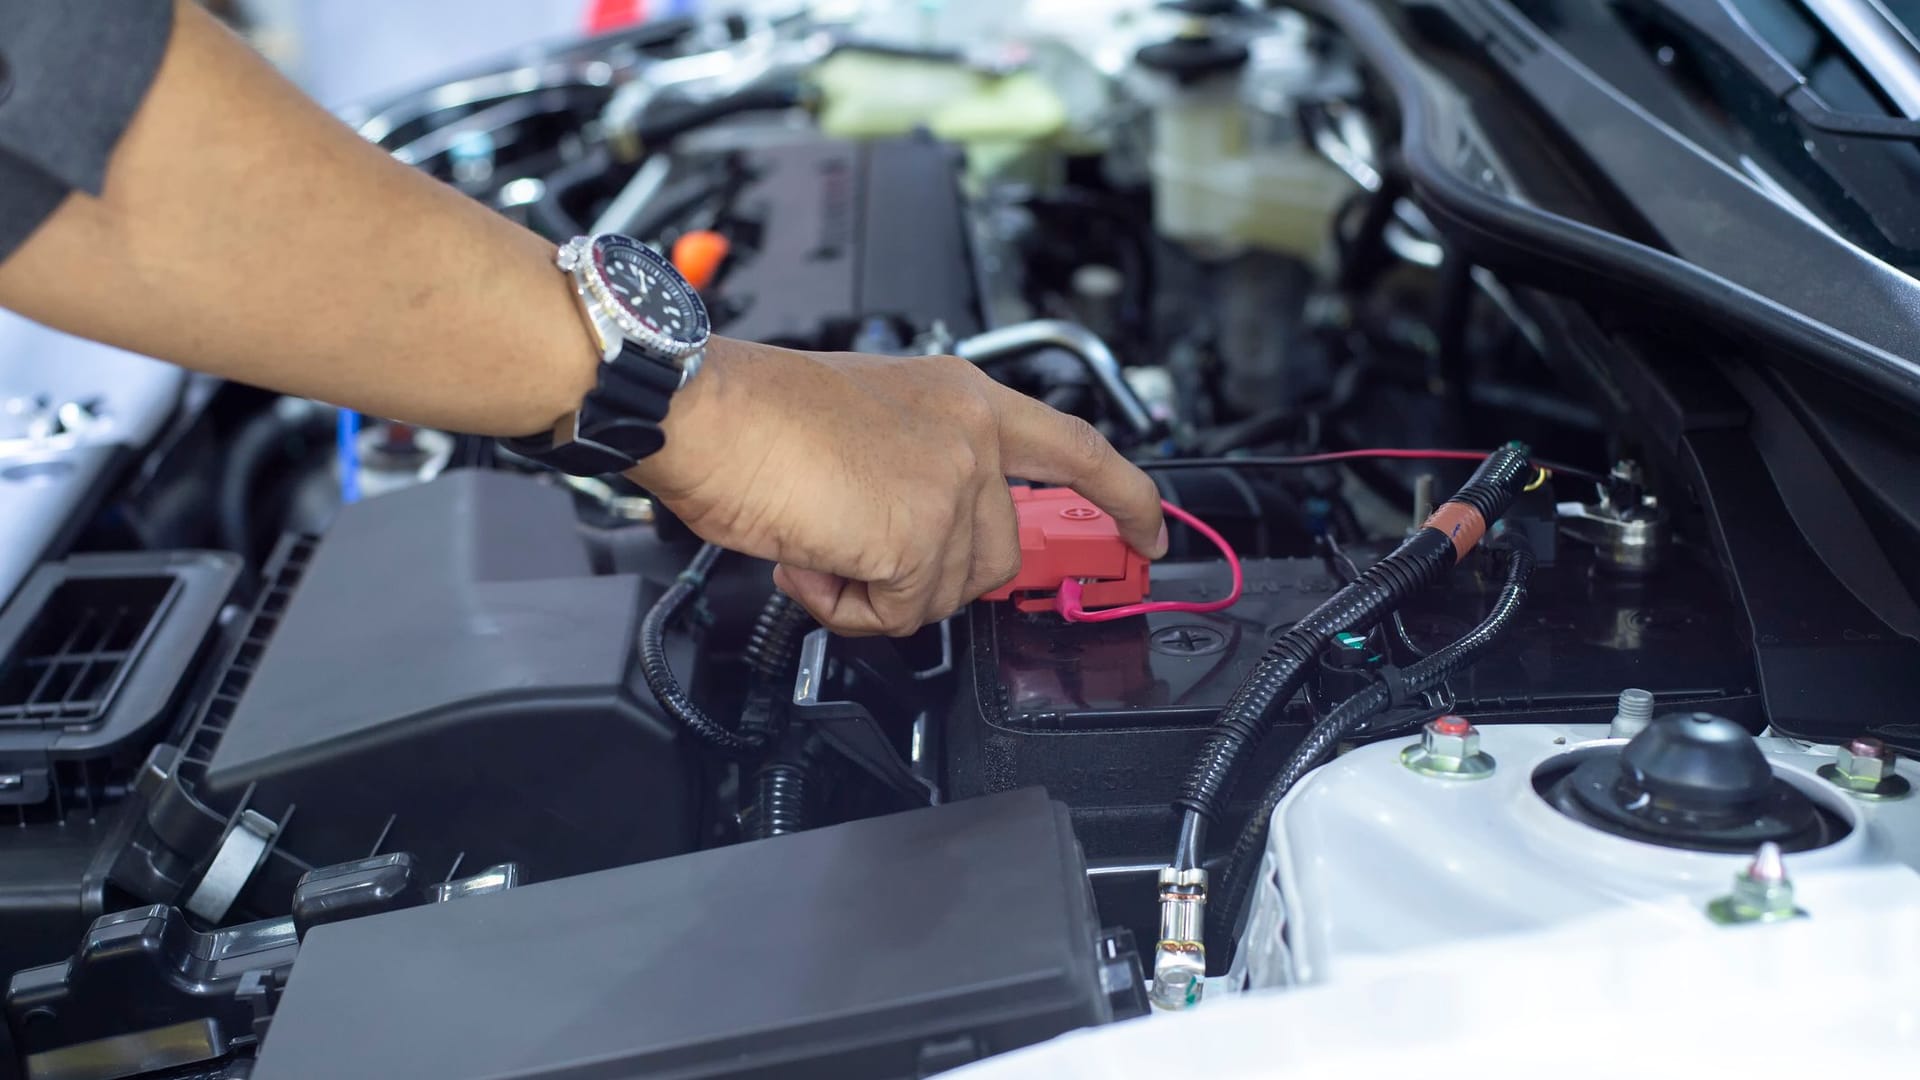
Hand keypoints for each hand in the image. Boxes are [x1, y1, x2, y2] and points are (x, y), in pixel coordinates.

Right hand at [629, 337, 1166, 635]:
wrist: (703, 408)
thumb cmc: (757, 414)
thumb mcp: (870, 426)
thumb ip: (921, 473)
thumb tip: (922, 542)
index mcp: (963, 398)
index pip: (1077, 449)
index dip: (1123, 498)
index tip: (1148, 533)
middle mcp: (971, 434)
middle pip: (997, 557)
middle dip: (930, 578)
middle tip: (859, 556)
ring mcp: (952, 484)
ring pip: (946, 594)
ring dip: (876, 592)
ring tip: (819, 542)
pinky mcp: (920, 535)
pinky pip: (900, 615)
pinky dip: (848, 607)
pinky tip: (811, 558)